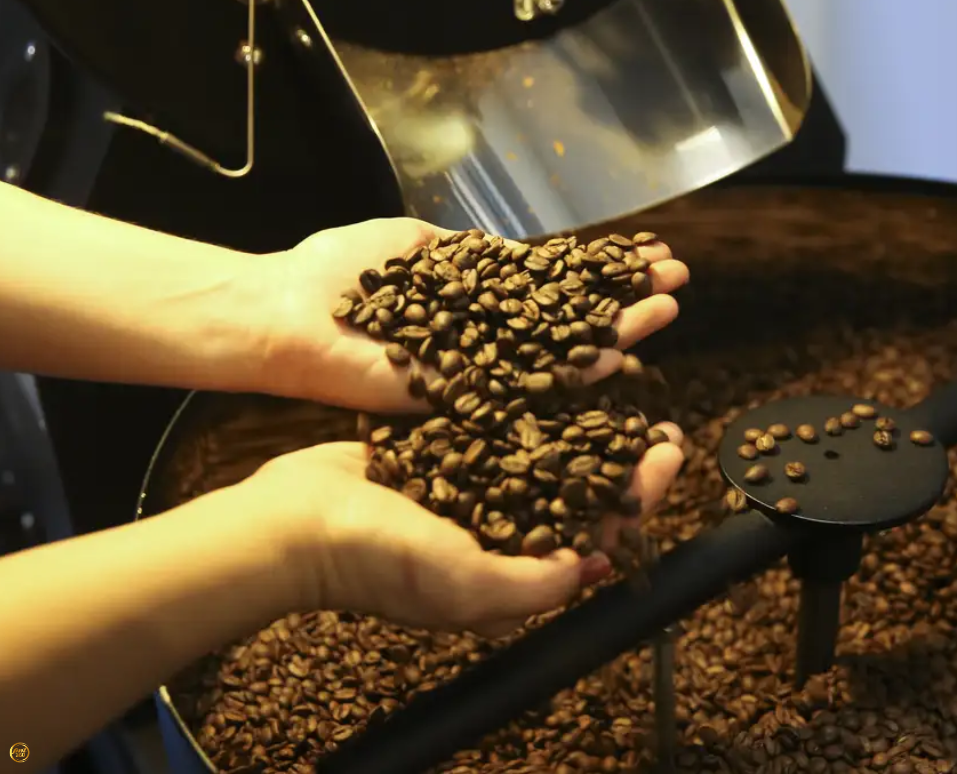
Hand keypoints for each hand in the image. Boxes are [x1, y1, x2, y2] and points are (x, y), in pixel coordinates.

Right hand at [241, 430, 684, 636]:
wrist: (287, 523)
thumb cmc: (372, 559)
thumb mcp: (462, 581)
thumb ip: (532, 583)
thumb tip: (596, 567)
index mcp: (509, 568)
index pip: (594, 533)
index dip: (637, 494)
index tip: (669, 451)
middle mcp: (496, 530)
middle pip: (577, 491)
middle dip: (622, 458)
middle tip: (658, 419)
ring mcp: (467, 489)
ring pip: (542, 454)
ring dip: (584, 424)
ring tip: (619, 387)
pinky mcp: (438, 453)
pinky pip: (496, 426)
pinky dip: (529, 403)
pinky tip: (555, 373)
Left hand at [253, 218, 689, 412]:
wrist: (280, 311)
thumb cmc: (335, 275)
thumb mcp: (412, 245)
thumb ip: (466, 253)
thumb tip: (513, 250)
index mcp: (476, 311)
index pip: (552, 292)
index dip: (598, 274)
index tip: (643, 253)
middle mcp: (485, 348)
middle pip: (568, 328)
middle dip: (623, 302)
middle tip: (676, 281)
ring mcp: (477, 377)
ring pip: (559, 363)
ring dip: (616, 335)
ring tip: (667, 309)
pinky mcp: (459, 404)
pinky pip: (523, 392)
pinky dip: (571, 375)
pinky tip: (618, 356)